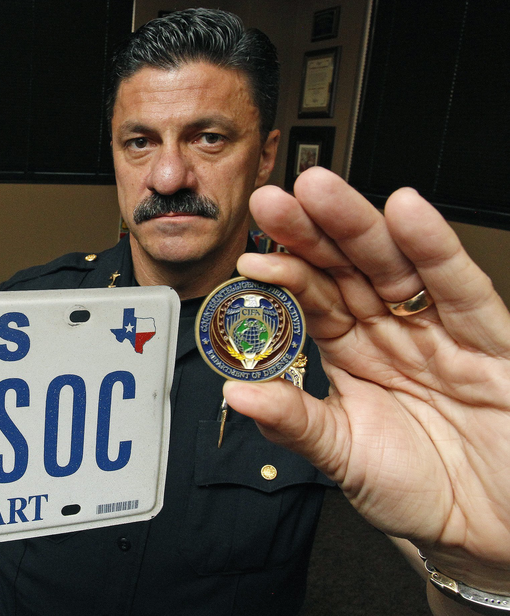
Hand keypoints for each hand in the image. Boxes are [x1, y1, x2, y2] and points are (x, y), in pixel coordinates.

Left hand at [228, 167, 509, 591]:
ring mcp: (439, 331)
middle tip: (276, 199)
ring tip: (321, 191)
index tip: (251, 257)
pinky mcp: (489, 342)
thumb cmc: (415, 489)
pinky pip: (461, 289)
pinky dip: (435, 250)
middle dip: (312, 232)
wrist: (484, 530)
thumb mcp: (343, 456)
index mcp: (353, 352)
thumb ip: (295, 422)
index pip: (314, 300)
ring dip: (359, 226)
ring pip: (396, 266)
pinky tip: (406, 213)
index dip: (286, 274)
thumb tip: (237, 393)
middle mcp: (393, 332)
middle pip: (348, 268)